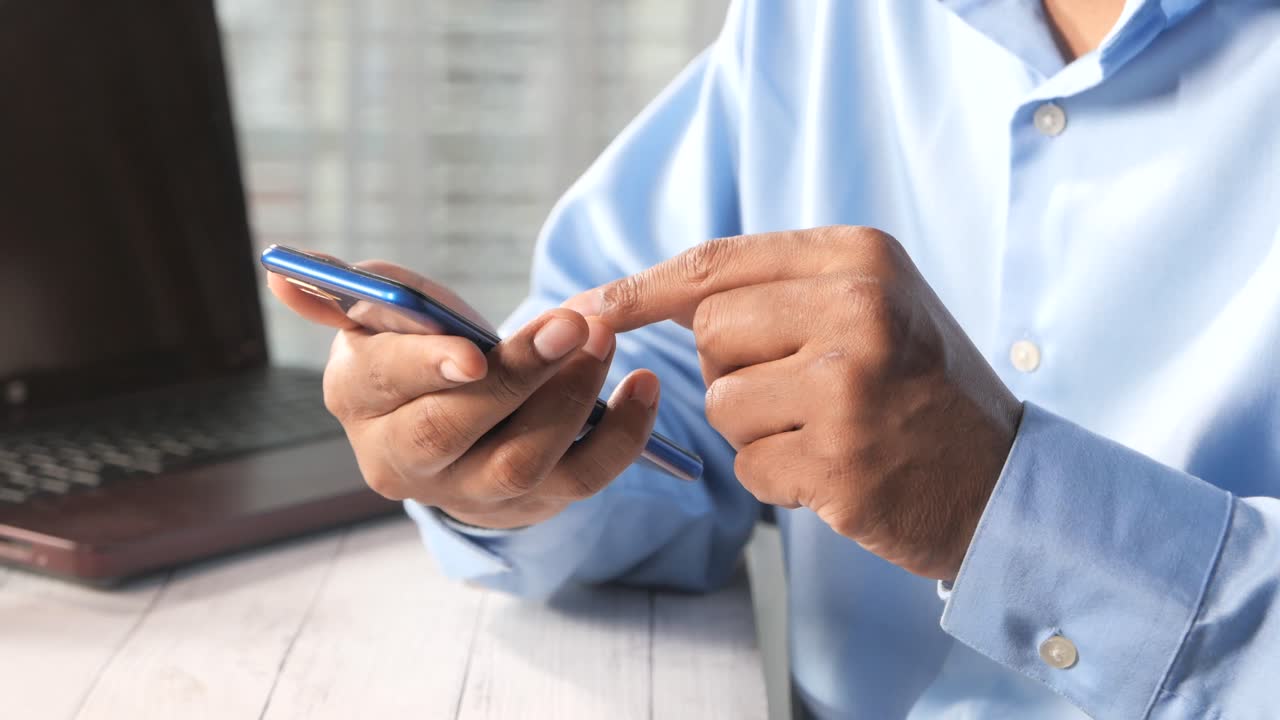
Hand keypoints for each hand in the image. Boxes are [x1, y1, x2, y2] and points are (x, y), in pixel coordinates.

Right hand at [269, 258, 661, 528]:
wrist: (463, 417)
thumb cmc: (422, 350)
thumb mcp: (388, 316)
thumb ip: (352, 290)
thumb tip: (284, 274)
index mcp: (358, 402)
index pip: (386, 388)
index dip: (427, 369)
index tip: (473, 351)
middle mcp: (402, 462)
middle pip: (454, 432)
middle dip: (518, 377)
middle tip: (573, 324)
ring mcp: (467, 493)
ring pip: (521, 461)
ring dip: (572, 398)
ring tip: (605, 340)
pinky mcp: (529, 506)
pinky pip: (583, 480)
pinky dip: (623, 435)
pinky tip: (645, 386)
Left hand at [564, 227, 1020, 579]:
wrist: (1003, 480)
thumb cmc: (922, 387)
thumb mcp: (874, 303)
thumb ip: (781, 288)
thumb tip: (655, 292)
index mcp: (860, 258)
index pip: (716, 264)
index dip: (641, 288)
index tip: (585, 308)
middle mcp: (857, 312)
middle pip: (710, 333)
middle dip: (736, 368)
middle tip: (807, 387)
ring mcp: (849, 390)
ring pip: (722, 405)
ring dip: (759, 428)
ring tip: (831, 429)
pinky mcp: (839, 464)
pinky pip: (750, 467)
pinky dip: (780, 477)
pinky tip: (840, 470)